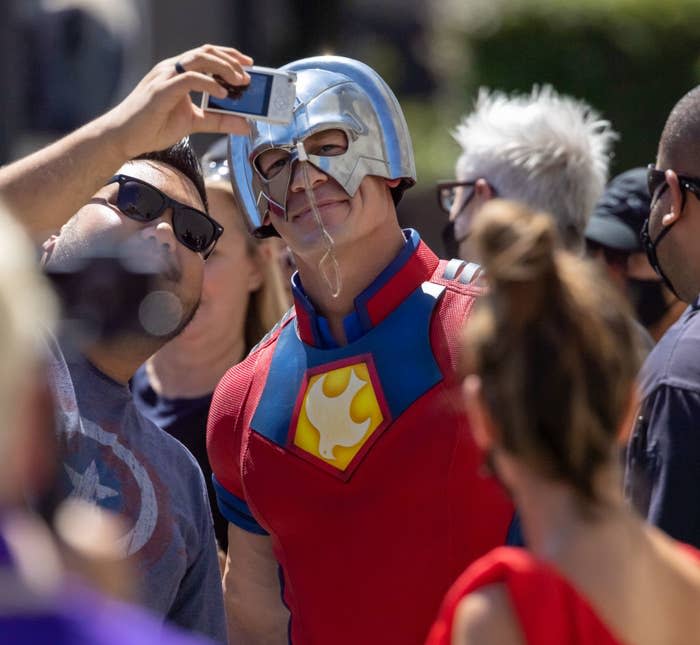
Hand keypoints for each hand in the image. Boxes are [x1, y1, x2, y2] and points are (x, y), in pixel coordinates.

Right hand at [102, 44, 253, 158]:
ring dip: (223, 68)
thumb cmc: (153, 126)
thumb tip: (245, 124)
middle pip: (206, 52)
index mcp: (178, 73)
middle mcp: (172, 69)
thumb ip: (219, 122)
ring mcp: (165, 77)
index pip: (207, 54)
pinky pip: (188, 79)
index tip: (248, 65)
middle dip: (230, 61)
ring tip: (239, 82)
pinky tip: (222, 93)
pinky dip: (208, 83)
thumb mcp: (194, 123)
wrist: (124, 137)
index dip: (229, 56)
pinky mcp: (160, 90)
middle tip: (248, 76)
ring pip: (198, 59)